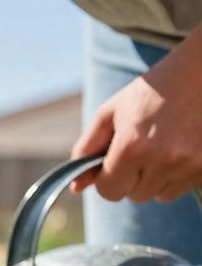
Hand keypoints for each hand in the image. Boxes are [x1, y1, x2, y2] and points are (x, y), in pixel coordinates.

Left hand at [72, 31, 201, 201]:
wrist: (201, 70)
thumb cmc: (153, 90)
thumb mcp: (111, 112)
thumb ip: (88, 149)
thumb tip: (76, 187)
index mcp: (133, 146)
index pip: (109, 191)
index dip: (106, 180)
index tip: (112, 165)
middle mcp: (163, 160)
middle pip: (135, 195)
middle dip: (132, 178)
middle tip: (141, 149)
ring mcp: (191, 164)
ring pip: (161, 194)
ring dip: (156, 179)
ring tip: (162, 147)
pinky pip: (184, 187)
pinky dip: (178, 174)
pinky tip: (181, 147)